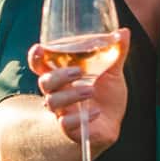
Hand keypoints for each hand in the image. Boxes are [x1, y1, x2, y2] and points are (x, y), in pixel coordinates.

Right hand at [26, 28, 129, 148]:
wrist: (111, 125)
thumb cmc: (105, 95)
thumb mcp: (112, 73)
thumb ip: (115, 53)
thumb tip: (123, 31)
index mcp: (64, 77)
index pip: (41, 66)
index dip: (36, 57)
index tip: (39, 47)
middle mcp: (58, 93)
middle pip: (45, 83)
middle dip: (57, 76)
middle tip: (78, 71)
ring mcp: (62, 111)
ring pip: (52, 102)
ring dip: (71, 95)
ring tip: (90, 90)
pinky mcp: (71, 129)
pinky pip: (66, 124)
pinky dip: (81, 118)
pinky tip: (97, 112)